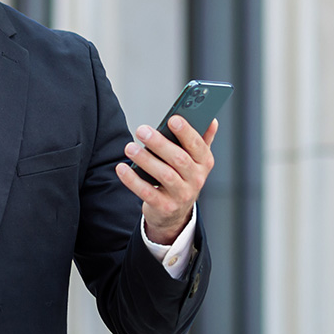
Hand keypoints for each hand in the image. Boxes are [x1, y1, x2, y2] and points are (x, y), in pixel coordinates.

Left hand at [116, 115, 217, 245]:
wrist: (174, 214)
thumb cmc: (182, 179)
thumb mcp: (196, 161)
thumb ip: (202, 140)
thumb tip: (211, 120)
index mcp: (204, 163)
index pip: (197, 145)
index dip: (186, 132)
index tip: (172, 119)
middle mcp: (196, 179)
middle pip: (179, 159)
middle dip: (159, 143)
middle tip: (142, 130)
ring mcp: (181, 195)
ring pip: (164, 175)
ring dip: (145, 159)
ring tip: (130, 148)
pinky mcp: (165, 207)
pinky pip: (147, 192)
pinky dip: (133, 180)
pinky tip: (122, 168)